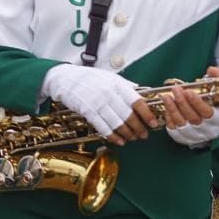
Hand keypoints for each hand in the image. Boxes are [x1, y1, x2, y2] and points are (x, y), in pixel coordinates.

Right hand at [41, 63, 156, 144]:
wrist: (65, 79)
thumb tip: (142, 92)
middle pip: (128, 115)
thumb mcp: (109, 77)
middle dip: (138, 128)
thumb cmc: (89, 78)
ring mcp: (97, 103)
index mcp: (117, 84)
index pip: (137, 101)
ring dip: (127, 133)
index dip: (147, 114)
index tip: (153, 123)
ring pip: (117, 123)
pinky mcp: (87, 111)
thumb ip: (125, 85)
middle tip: (144, 134)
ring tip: (132, 138)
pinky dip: (113, 136)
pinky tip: (119, 140)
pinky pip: (103, 127)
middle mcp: (108, 94)